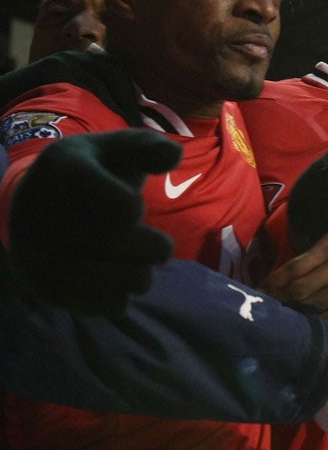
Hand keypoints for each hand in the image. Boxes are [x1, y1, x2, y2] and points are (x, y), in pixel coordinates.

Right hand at [8, 130, 181, 313]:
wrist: (43, 196)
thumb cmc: (99, 171)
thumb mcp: (123, 149)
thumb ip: (151, 147)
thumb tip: (171, 155)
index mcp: (65, 166)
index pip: (102, 196)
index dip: (130, 208)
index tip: (135, 209)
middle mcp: (39, 206)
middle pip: (103, 241)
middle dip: (148, 249)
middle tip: (161, 248)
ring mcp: (32, 245)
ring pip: (87, 276)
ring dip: (132, 280)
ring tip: (144, 274)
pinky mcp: (35, 277)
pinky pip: (73, 301)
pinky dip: (108, 302)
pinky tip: (122, 293)